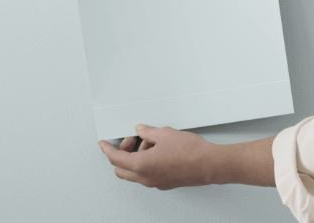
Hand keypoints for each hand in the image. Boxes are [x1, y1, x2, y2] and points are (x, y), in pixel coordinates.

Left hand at [98, 125, 215, 189]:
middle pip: (121, 169)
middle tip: (130, 140)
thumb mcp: (164, 134)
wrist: (209, 164)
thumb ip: (148, 132)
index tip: (104, 143)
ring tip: (149, 142)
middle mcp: (146, 177)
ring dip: (135, 158)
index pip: (115, 158)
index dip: (107, 149)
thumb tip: (141, 131)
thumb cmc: (190, 152)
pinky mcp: (165, 183)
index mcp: (142, 165)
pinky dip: (145, 163)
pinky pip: (147, 174)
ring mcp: (155, 182)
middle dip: (120, 154)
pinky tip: (157, 150)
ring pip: (134, 173)